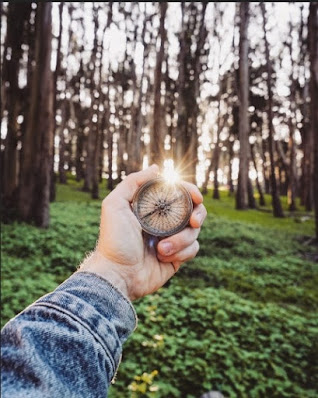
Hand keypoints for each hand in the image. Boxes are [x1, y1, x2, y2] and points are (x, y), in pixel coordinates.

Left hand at [79, 165, 206, 300]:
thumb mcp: (115, 204)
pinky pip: (193, 249)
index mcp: (152, 209)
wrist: (117, 274)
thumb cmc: (114, 240)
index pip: (178, 194)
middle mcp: (164, 222)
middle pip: (193, 211)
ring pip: (194, 232)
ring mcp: (172, 240)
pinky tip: (164, 257)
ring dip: (182, 239)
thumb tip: (156, 169)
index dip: (190, 192)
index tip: (196, 196)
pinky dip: (182, 252)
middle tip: (193, 221)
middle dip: (198, 215)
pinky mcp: (177, 257)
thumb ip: (133, 182)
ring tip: (162, 249)